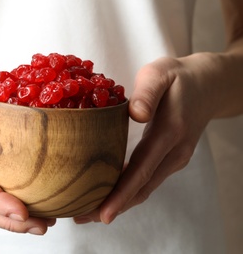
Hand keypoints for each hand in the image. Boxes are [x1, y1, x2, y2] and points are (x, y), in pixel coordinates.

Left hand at [74, 54, 218, 223]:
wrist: (208, 85)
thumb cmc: (178, 77)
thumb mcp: (160, 74)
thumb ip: (147, 93)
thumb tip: (135, 115)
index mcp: (169, 133)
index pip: (141, 170)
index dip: (121, 194)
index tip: (103, 213)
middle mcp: (174, 152)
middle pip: (142, 188)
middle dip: (113, 206)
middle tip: (82, 218)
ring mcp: (175, 158)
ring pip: (145, 187)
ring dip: (120, 202)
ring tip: (91, 212)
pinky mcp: (171, 158)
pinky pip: (148, 180)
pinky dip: (128, 191)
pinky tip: (110, 194)